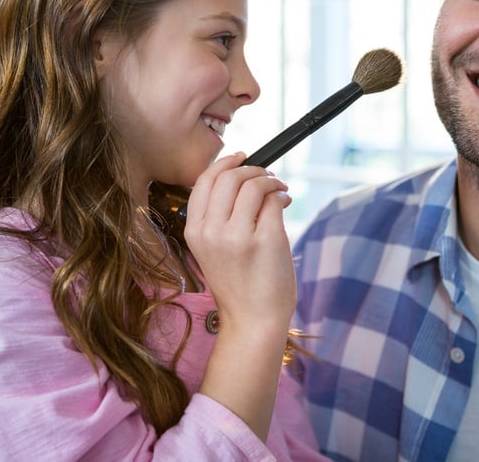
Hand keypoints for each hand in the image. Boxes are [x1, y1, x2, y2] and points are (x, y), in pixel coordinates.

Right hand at [183, 152, 295, 331]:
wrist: (252, 320)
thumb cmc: (237, 284)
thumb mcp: (212, 249)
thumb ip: (219, 216)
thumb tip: (243, 177)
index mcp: (194, 231)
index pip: (203, 181)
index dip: (223, 163)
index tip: (240, 157)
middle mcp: (212, 231)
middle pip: (229, 177)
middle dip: (251, 168)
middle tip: (266, 174)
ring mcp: (238, 235)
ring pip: (253, 184)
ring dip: (270, 180)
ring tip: (279, 188)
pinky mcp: (266, 239)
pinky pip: (273, 201)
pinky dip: (281, 195)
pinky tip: (284, 200)